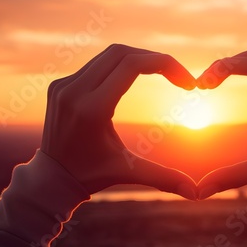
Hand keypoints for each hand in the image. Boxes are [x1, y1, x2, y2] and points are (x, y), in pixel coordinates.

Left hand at [40, 44, 197, 198]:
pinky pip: (95, 64)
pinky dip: (120, 65)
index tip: (186, 81)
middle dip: (155, 59)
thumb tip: (195, 193)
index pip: (132, 65)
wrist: (51, 178)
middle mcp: (74, 90)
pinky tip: (135, 78)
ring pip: (108, 55)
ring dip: (138, 60)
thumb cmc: (92, 175)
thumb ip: (162, 178)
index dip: (165, 64)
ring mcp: (64, 85)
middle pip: (122, 53)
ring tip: (162, 74)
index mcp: (92, 109)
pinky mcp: (60, 84)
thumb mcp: (128, 172)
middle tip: (178, 76)